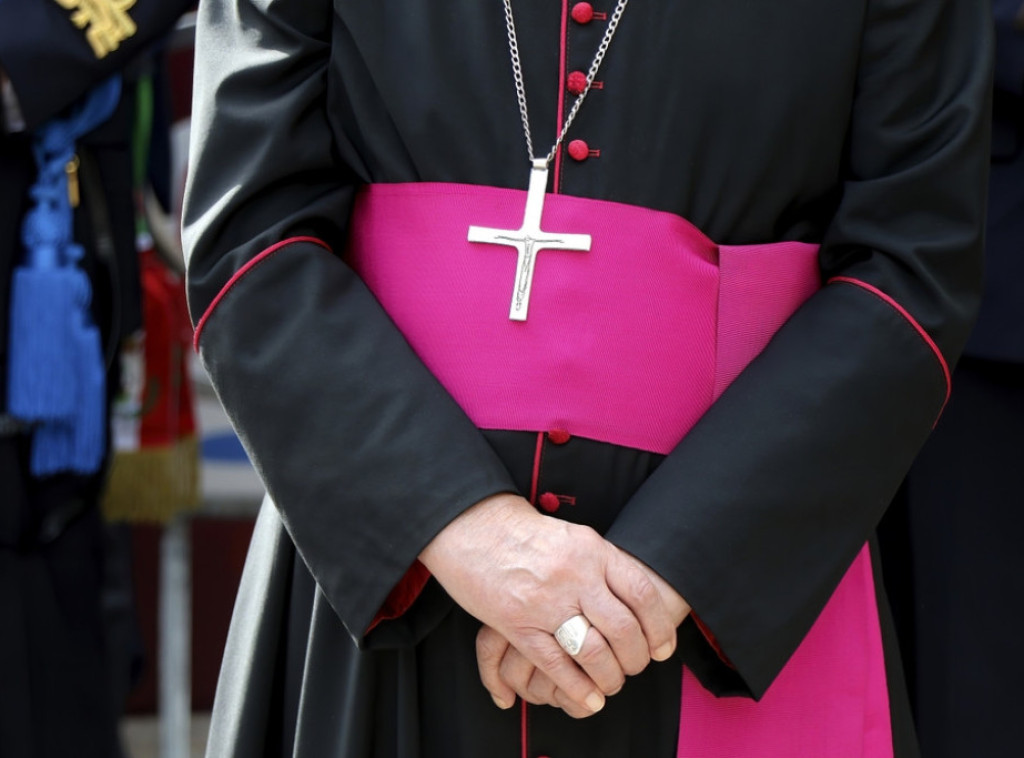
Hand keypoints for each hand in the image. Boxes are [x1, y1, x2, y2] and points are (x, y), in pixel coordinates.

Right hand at [475, 554, 690, 717]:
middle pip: (623, 629)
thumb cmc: (526, 533)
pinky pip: (556, 665)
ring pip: (594, 652)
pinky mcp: (517, 623)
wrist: (475, 527)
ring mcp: (546, 601)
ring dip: (609, 677)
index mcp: (592, 551)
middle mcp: (574, 575)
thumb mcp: (575, 537)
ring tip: (611, 684)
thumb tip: (636, 599)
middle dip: (636, 658)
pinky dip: (577, 689)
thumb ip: (604, 565)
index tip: (663, 648)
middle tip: (635, 667)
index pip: (641, 594)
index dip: (659, 627)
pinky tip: (588, 698)